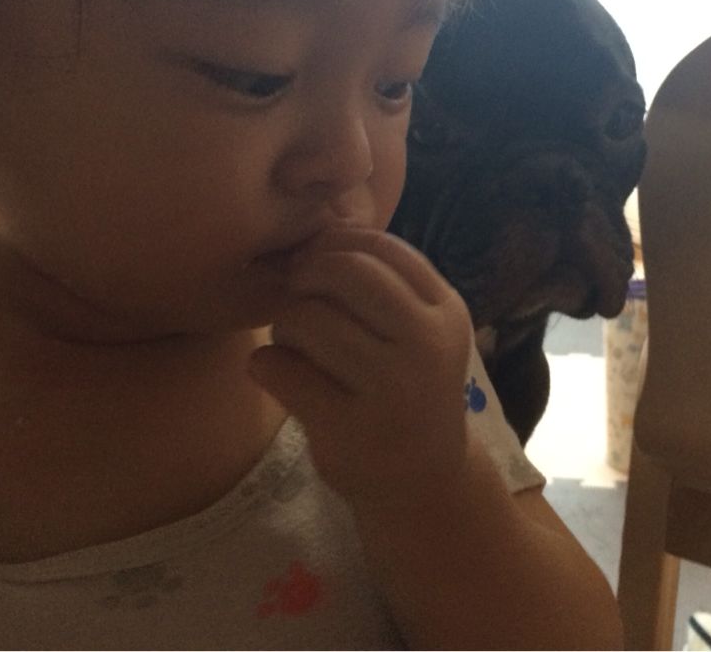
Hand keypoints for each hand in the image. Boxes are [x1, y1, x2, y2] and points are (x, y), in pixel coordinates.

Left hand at [248, 227, 474, 509]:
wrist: (422, 481)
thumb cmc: (406, 390)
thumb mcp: (418, 332)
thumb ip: (382, 284)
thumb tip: (314, 230)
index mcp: (446, 311)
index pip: (381, 247)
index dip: (334, 244)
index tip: (313, 263)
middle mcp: (427, 345)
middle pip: (343, 272)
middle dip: (305, 277)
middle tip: (295, 300)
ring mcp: (391, 390)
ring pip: (307, 318)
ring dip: (283, 324)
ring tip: (290, 344)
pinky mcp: (349, 430)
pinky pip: (280, 369)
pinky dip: (264, 363)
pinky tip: (275, 373)